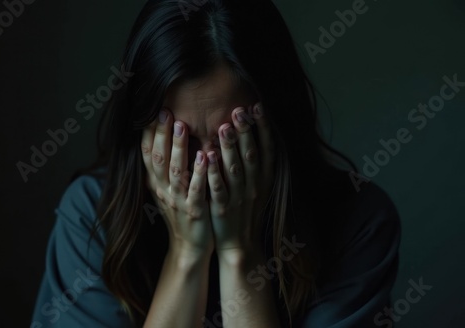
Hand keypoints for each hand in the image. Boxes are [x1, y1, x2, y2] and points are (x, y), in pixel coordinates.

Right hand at [141, 108, 213, 257]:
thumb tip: (160, 139)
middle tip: (164, 111)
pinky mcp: (194, 211)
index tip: (151, 111)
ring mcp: (177, 201)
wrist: (189, 247)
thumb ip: (163, 169)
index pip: (147, 154)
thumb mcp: (165, 190)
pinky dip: (197, 173)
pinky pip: (195, 189)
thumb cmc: (181, 213)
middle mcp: (162, 190)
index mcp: (155, 183)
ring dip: (178, 148)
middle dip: (160, 134)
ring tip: (181, 125)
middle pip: (158, 158)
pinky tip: (203, 156)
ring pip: (175, 171)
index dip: (147, 133)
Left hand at [206, 103, 274, 253]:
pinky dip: (214, 172)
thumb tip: (251, 131)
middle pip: (251, 154)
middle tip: (238, 109)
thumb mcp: (258, 185)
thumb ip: (256, 162)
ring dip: (230, 147)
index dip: (263, 127)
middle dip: (245, 131)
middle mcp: (254, 185)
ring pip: (235, 169)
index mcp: (264, 178)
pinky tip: (207, 155)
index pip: (267, 149)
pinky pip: (218, 188)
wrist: (240, 243)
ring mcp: (239, 197)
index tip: (257, 106)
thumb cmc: (246, 208)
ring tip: (223, 126)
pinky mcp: (223, 209)